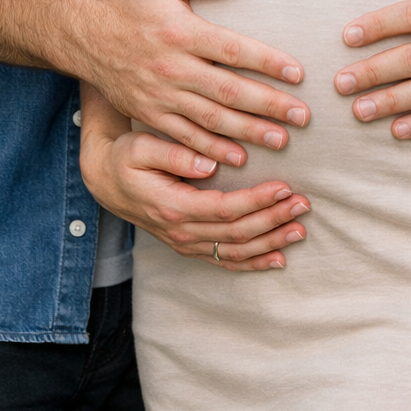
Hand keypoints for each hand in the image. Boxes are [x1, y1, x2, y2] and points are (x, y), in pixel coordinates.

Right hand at [77, 0, 309, 166]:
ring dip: (248, 132)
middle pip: (227, 91)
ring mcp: (160, 95)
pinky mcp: (150, 115)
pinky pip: (185, 138)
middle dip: (268, 105)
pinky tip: (238, 160)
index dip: (266, 61)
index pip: (232, 49)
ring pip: (210, 120)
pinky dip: (212, 150)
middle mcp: (172, 68)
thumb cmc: (132, 2)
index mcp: (181, 32)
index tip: (298, 73)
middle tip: (303, 116)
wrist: (85, 34)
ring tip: (282, 140)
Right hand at [81, 118, 310, 270]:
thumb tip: (209, 163)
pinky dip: (253, 262)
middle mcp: (181, 232)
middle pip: (237, 234)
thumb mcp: (141, 148)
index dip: (257, 200)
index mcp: (173, 207)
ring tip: (300, 229)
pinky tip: (278, 258)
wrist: (106, 180)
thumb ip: (174, 154)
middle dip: (273, 220)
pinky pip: (225, 261)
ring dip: (270, 242)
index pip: (225, 209)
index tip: (284, 186)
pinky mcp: (189, 246)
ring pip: (235, 252)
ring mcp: (185, 244)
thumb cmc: (125, 157)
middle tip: (304, 204)